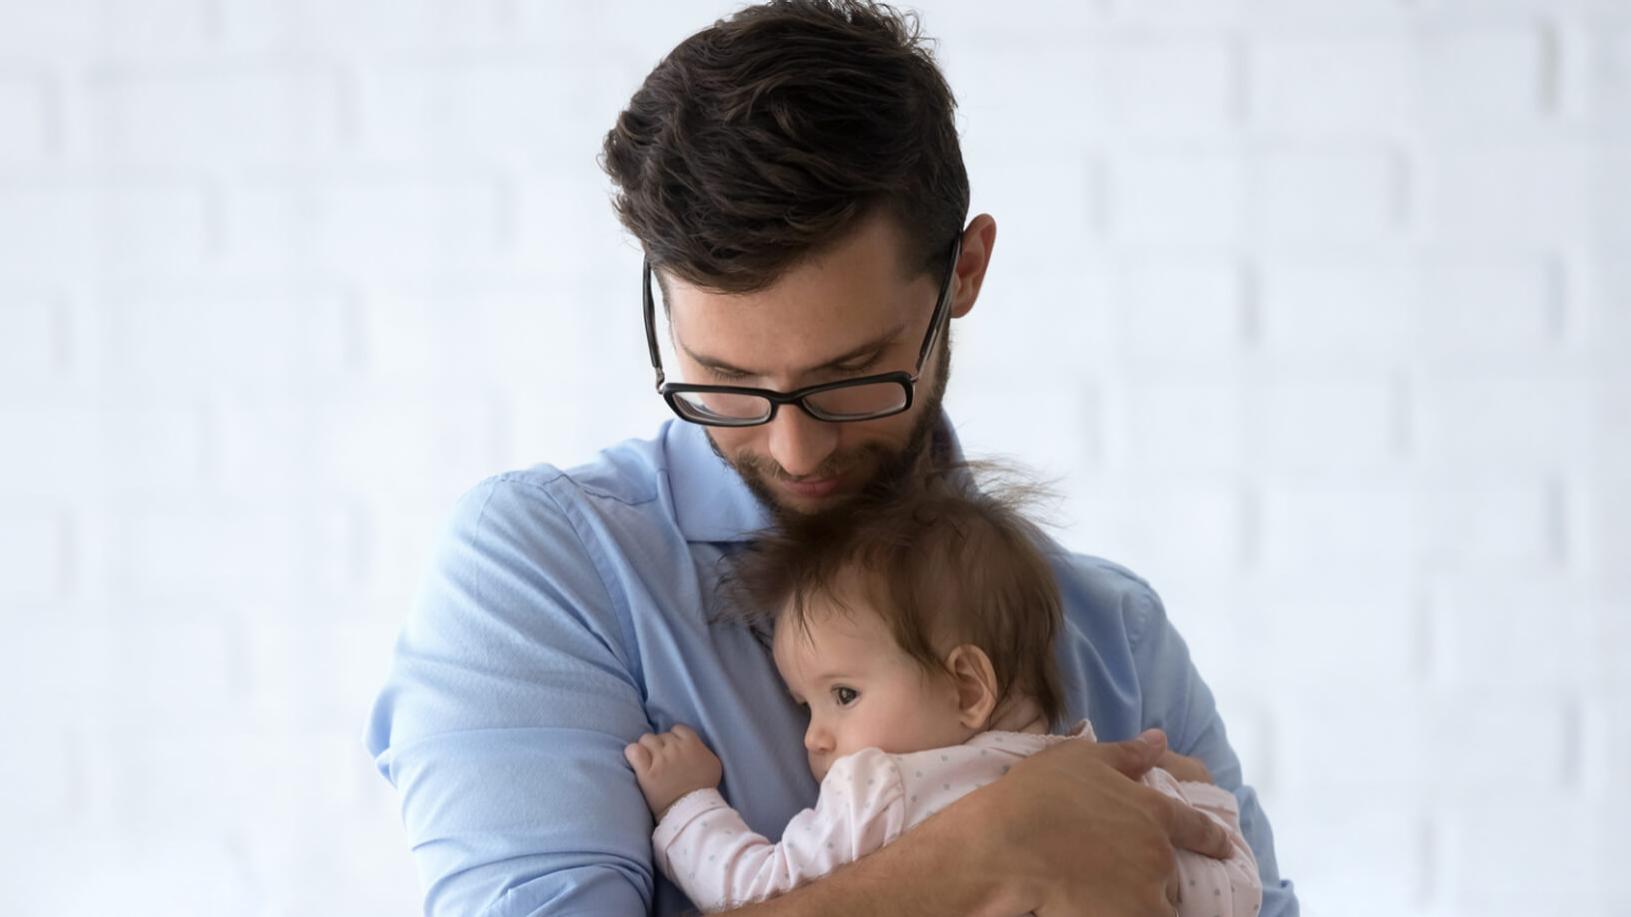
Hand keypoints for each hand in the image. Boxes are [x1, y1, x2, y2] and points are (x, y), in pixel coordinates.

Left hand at [624, 724, 722, 818]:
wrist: (691, 811)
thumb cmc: (704, 789)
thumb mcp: (713, 763)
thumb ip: (701, 748)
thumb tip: (692, 744)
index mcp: (692, 744)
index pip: (677, 729)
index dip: (674, 739)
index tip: (674, 751)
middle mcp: (676, 748)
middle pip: (661, 735)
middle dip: (661, 746)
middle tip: (664, 762)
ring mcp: (660, 759)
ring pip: (646, 739)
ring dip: (647, 749)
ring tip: (650, 763)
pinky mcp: (646, 772)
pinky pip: (633, 750)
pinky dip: (633, 753)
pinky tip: (637, 761)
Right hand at [967, 729, 1234, 915]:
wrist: (1007, 845)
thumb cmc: (1039, 795)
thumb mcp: (1081, 759)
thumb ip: (1127, 753)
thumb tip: (1160, 738)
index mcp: (1152, 810)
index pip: (1197, 827)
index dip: (1212, 838)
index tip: (1223, 846)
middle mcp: (1157, 853)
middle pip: (1172, 873)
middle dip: (1156, 876)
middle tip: (1124, 875)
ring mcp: (1145, 892)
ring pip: (1160, 907)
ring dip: (1145, 904)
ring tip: (1113, 898)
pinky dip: (1128, 916)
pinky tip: (1101, 909)